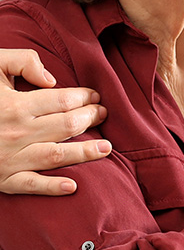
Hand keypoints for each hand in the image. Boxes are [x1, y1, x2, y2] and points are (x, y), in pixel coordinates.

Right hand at [0, 48, 110, 194]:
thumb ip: (22, 62)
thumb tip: (52, 79)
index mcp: (16, 105)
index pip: (63, 101)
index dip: (84, 98)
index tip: (95, 96)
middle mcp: (17, 132)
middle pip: (66, 127)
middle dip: (90, 120)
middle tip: (104, 115)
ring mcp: (10, 158)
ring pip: (56, 156)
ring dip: (85, 154)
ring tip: (107, 149)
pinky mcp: (2, 179)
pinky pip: (30, 185)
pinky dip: (52, 187)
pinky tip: (73, 187)